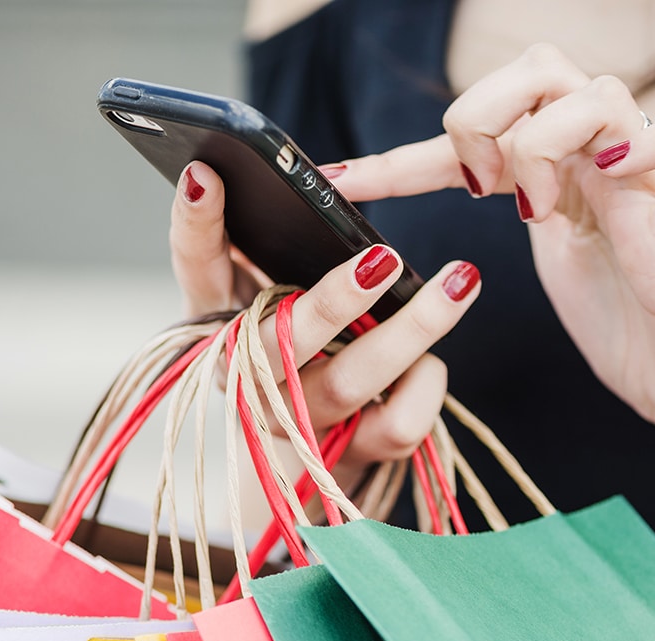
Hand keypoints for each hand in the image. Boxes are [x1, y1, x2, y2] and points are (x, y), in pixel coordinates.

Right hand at [168, 160, 481, 476]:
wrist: (304, 455)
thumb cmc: (294, 347)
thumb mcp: (269, 295)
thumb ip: (272, 249)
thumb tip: (323, 183)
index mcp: (220, 324)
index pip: (196, 269)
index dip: (194, 224)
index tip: (204, 172)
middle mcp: (249, 377)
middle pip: (277, 345)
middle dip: (333, 303)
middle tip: (384, 258)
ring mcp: (296, 422)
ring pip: (350, 383)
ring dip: (410, 331)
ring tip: (460, 279)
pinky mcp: (346, 453)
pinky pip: (396, 424)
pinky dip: (424, 386)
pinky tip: (433, 360)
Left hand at [326, 43, 654, 467]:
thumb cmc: (622, 330)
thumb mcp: (543, 269)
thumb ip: (498, 231)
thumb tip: (404, 254)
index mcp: (560, 171)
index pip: (472, 136)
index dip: (396, 157)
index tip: (335, 180)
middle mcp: (603, 161)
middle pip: (542, 68)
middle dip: (483, 114)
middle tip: (477, 188)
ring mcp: (650, 186)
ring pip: (603, 93)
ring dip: (549, 144)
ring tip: (539, 211)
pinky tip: (619, 182)